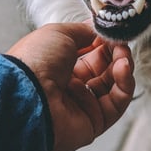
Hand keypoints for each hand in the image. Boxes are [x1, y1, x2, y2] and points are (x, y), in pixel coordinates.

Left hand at [6, 23, 134, 150]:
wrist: (25, 95)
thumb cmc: (35, 61)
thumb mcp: (60, 33)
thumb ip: (85, 31)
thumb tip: (100, 29)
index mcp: (59, 65)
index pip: (91, 53)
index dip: (105, 42)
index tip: (115, 32)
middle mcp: (70, 85)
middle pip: (105, 68)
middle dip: (117, 53)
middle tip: (122, 43)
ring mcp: (82, 104)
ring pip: (114, 85)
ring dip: (123, 67)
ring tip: (124, 56)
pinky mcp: (93, 122)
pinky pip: (117, 103)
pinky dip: (124, 85)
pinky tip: (123, 69)